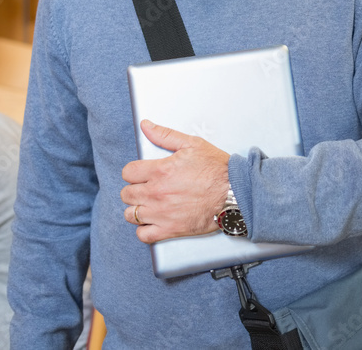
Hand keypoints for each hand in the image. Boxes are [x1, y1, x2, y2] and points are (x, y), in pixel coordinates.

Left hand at [121, 119, 230, 243]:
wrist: (235, 192)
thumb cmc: (217, 169)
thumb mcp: (193, 144)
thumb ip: (165, 135)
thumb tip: (146, 126)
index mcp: (160, 171)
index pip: (128, 173)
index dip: (134, 172)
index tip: (141, 174)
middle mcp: (156, 193)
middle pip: (126, 194)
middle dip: (134, 190)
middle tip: (147, 188)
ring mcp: (162, 213)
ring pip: (130, 215)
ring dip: (137, 209)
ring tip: (149, 205)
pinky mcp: (170, 229)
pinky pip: (143, 235)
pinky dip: (144, 230)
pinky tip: (152, 222)